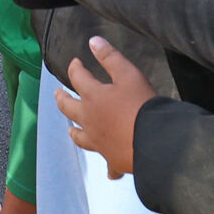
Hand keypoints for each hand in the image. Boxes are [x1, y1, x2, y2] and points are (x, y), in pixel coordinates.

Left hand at [56, 37, 155, 178]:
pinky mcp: (113, 160)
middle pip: (68, 108)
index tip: (75, 62)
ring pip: (81, 138)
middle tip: (57, 94)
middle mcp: (89, 120)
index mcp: (92, 98)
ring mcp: (99, 142)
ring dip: (75, 132)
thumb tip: (92, 40)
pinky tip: (111, 174)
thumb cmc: (142, 105)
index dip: (75, 68)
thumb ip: (110, 57)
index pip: (77, 78)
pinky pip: (109, 165)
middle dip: (62, 99)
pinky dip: (109, 168)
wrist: (156, 143)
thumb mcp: (129, 75)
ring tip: (71, 130)